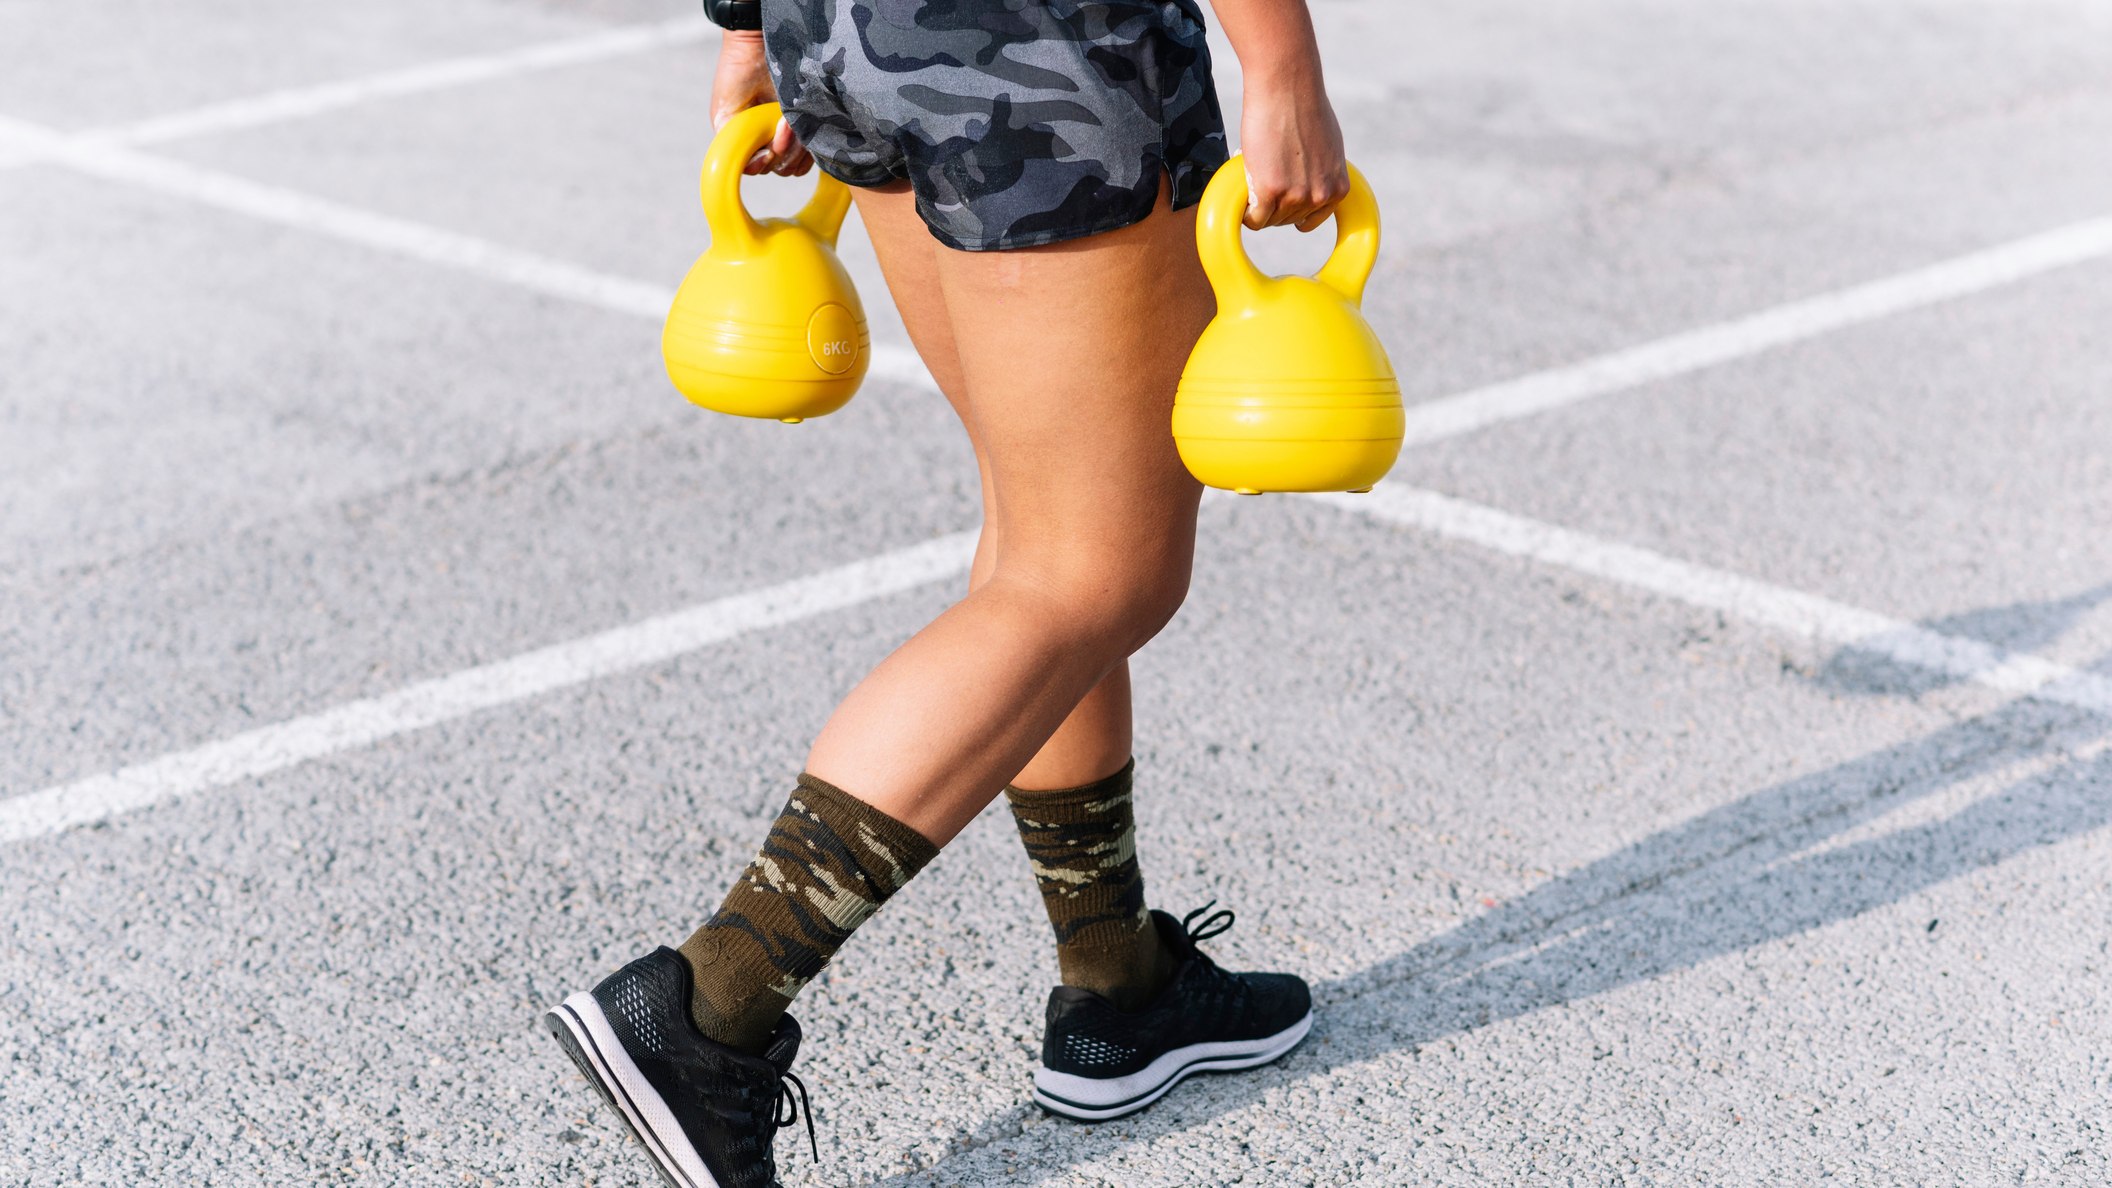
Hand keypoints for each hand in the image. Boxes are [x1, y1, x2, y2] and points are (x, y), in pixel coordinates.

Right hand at [711, 31, 811, 175]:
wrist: (758, 46)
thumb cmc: (737, 76)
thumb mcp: (725, 113)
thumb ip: (730, 142)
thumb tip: (748, 167)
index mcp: (750, 143)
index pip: (761, 169)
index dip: (763, 165)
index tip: (766, 152)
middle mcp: (771, 141)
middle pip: (782, 168)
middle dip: (782, 150)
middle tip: (781, 124)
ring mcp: (792, 134)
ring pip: (800, 160)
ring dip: (796, 144)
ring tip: (789, 120)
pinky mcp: (810, 123)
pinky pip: (815, 148)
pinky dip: (810, 139)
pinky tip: (800, 119)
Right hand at [1237, 65, 1348, 231]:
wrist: (1287, 87)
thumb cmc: (1303, 107)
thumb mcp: (1327, 146)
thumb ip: (1321, 171)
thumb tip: (1308, 181)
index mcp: (1338, 187)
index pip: (1311, 219)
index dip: (1292, 209)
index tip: (1280, 199)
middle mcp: (1320, 195)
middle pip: (1287, 220)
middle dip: (1273, 204)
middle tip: (1262, 178)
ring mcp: (1295, 196)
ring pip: (1268, 220)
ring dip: (1257, 206)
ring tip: (1253, 179)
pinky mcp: (1270, 192)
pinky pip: (1253, 219)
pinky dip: (1245, 212)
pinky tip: (1242, 197)